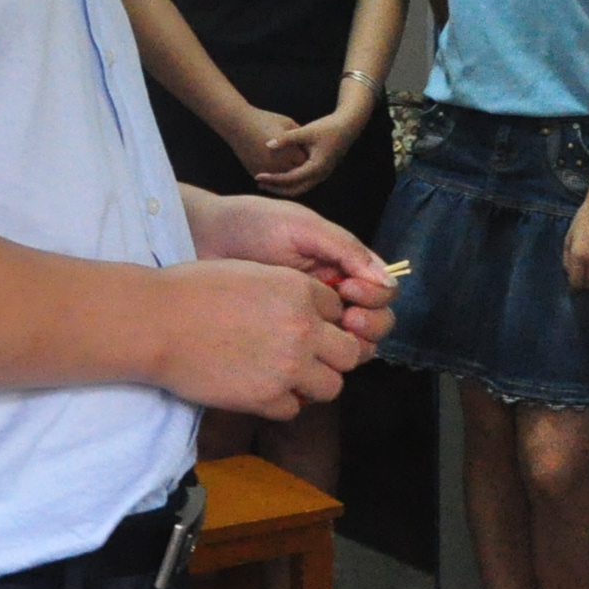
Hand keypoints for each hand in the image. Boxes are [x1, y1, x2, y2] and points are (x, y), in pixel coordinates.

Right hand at [147, 259, 369, 418]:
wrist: (158, 322)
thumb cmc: (194, 290)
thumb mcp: (251, 273)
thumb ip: (286, 291)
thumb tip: (302, 310)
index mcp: (299, 290)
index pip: (338, 310)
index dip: (323, 320)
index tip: (303, 326)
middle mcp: (303, 328)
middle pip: (350, 352)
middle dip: (333, 356)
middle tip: (308, 358)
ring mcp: (288, 366)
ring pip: (332, 386)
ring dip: (314, 383)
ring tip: (287, 377)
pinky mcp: (266, 397)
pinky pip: (294, 409)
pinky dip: (280, 403)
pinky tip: (259, 389)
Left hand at [183, 190, 398, 347]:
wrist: (200, 240)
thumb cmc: (250, 224)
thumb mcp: (302, 227)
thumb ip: (345, 249)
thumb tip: (388, 280)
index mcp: (341, 267)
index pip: (380, 293)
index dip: (374, 297)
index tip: (349, 288)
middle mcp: (330, 297)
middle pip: (372, 326)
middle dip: (369, 326)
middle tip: (346, 321)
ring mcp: (306, 323)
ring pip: (347, 349)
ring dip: (348, 348)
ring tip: (322, 337)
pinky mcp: (282, 344)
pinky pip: (311, 362)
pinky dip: (316, 364)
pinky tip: (299, 355)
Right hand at [221, 106, 304, 182]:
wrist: (237, 123)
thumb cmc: (265, 120)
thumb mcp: (288, 124)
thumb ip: (300, 137)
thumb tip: (310, 145)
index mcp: (288, 152)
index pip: (305, 162)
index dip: (308, 158)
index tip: (310, 154)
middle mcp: (277, 165)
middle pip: (295, 174)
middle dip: (299, 169)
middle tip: (303, 163)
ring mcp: (265, 170)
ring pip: (281, 180)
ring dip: (286, 174)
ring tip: (290, 166)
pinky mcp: (254, 172)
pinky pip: (268, 180)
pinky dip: (273, 176)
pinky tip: (276, 167)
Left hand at [252, 106, 364, 194]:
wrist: (348, 126)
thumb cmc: (328, 127)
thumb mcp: (306, 131)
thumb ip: (286, 138)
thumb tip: (267, 145)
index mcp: (316, 168)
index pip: (290, 179)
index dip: (272, 179)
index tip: (257, 176)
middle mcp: (320, 176)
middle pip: (294, 190)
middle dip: (276, 189)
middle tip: (259, 184)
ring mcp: (322, 175)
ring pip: (299, 188)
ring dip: (283, 187)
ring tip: (266, 182)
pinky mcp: (321, 171)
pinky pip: (303, 182)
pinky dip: (290, 182)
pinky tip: (279, 175)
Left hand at [563, 190, 588, 291]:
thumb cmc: (583, 218)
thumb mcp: (569, 236)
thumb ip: (567, 257)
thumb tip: (569, 272)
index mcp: (578, 255)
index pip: (576, 281)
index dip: (574, 285)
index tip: (573, 285)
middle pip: (588, 283)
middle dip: (584, 282)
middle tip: (582, 276)